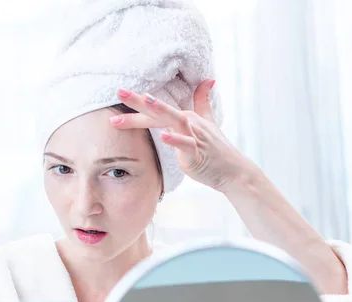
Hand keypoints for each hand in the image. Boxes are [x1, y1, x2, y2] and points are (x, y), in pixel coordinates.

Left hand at [111, 79, 257, 191]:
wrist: (233, 171)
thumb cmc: (216, 148)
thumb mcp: (208, 121)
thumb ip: (202, 101)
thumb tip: (208, 79)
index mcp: (185, 117)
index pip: (156, 109)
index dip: (136, 102)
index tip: (118, 92)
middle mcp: (188, 123)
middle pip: (160, 110)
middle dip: (139, 101)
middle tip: (120, 91)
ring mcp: (194, 136)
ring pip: (175, 120)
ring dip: (161, 110)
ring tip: (146, 100)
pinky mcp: (198, 153)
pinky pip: (186, 145)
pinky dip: (175, 140)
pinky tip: (163, 137)